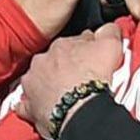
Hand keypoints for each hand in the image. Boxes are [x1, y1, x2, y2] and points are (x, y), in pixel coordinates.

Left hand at [16, 24, 123, 139]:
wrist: (80, 111)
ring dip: (50, 84)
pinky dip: (36, 106)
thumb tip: (109, 28)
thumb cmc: (93, 79)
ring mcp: (33, 84)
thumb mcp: (110, 45)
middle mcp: (42, 61)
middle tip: (81, 78)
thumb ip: (108, 31)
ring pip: (40, 80)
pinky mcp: (30, 107)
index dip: (85, 51)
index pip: (74, 42)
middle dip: (66, 67)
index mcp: (60, 45)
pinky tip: (47, 109)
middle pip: (55, 60)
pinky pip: (29, 104)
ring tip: (67, 94)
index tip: (92, 59)